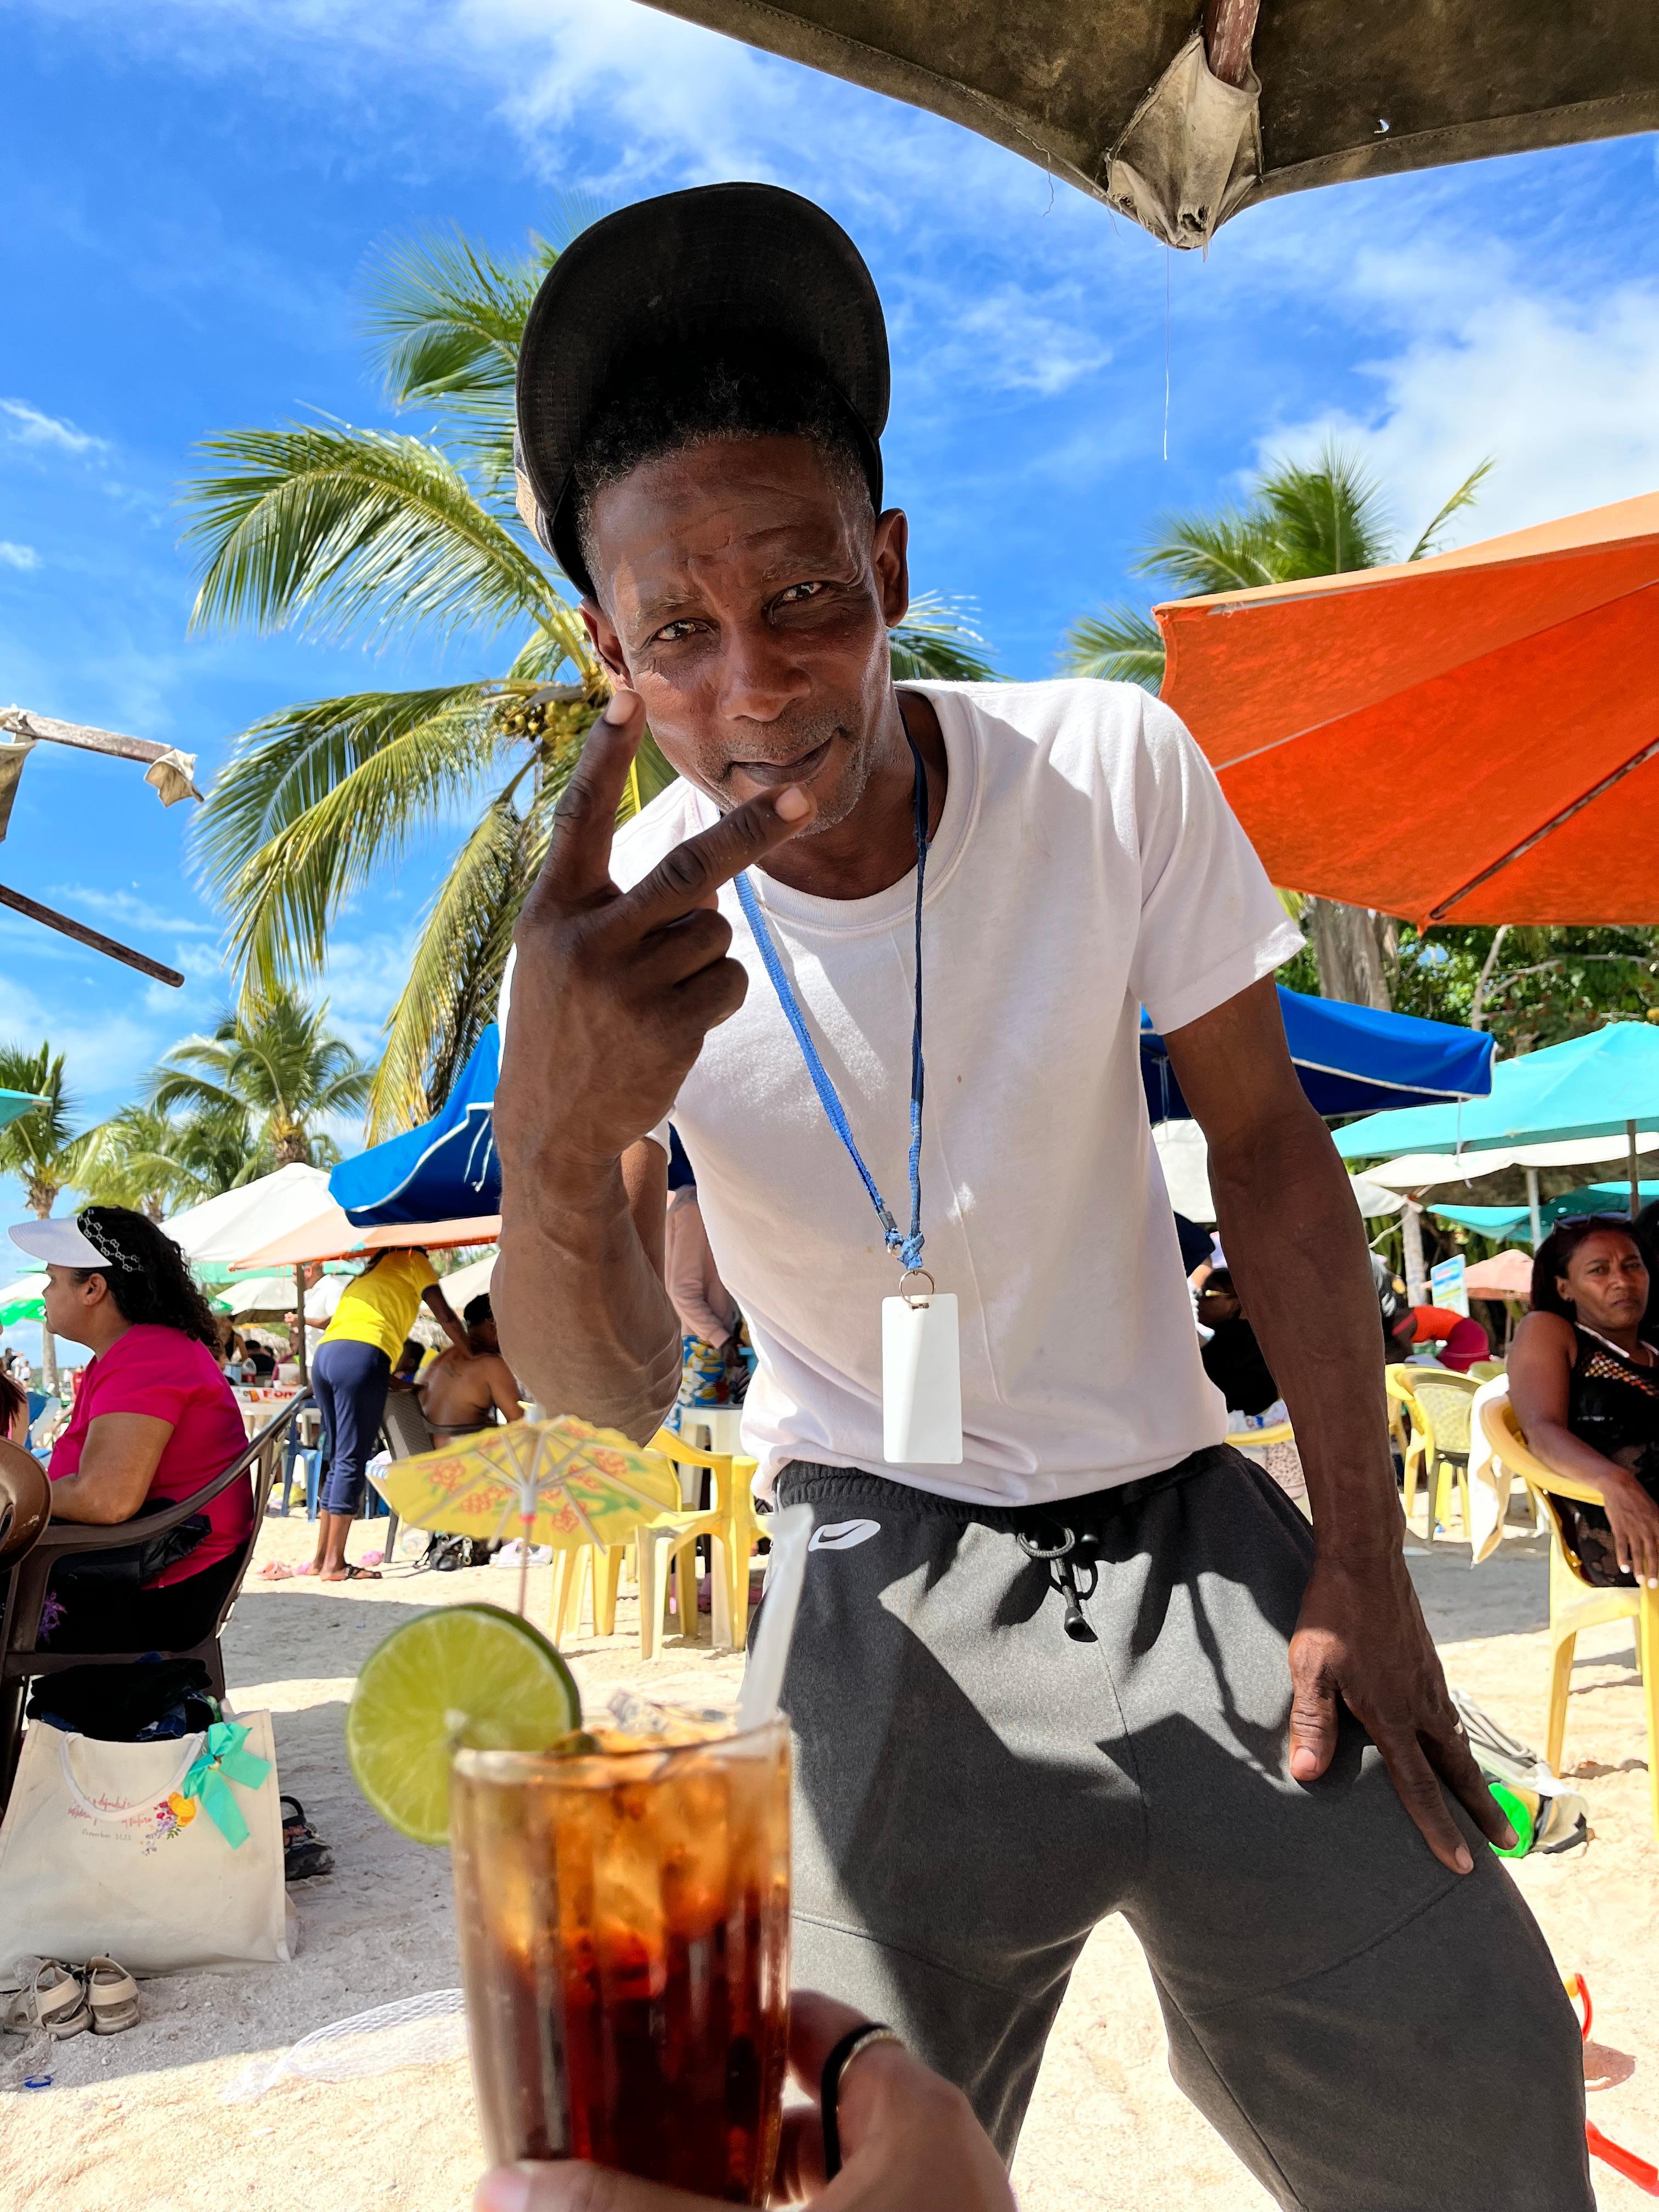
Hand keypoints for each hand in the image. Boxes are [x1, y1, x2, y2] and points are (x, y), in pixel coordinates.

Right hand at [473, 1992, 1012, 2211]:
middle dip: (725, 2126)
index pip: (817, 2024)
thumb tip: (507, 2185)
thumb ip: (634, 2211)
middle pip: (814, 2111)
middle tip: (639, 2126)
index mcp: (912, 2111)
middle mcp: (936, 2155)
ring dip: (750, 2191)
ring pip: (829, 2184)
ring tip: (664, 2188)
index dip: (740, 2019)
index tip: (663, 2025)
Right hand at [494, 688, 812, 1180]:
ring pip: (715, 930)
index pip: (580, 817)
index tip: (627, 693)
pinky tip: (673, 1024)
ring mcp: (625, 986)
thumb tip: (704, 874)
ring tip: (657, 993)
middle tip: (802, 799)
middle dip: (753, 832)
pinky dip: (715, 994)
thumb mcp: (559, 952)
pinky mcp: (665, 1027)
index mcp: (551, 909)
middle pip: (690, 868)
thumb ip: (609, 903)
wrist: (552, 1124)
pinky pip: (727, 980)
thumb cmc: (568, 1021)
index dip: (605, 756)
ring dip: (704, 954)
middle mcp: (585, 940)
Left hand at [1287, 1551, 1514, 1871]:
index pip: (1419, 1786)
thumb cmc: (1331, 1614)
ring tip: (1481, 1798)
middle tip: (1506, 1841)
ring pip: (1456, 1738)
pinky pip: (1448, 1711)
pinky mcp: (1426, 1660)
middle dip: (1479, 1808)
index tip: (1461, 1864)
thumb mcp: (1311, 1668)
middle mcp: (1421, 1703)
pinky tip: (1448, 1736)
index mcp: (1393, 1714)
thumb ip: (1311, 1720)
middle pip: (1457, 1768)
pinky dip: (1456, 1737)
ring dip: (1470, 1773)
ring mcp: (1429, 1680)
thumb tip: (1306, 1773)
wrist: (1364, 1559)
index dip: (1438, 1828)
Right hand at [1599, 1468, 1658, 1586]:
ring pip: (1637, 1553)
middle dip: (1653, 1571)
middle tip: (1654, 1585)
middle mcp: (1647, 1529)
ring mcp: (1632, 1529)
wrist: (1619, 1486)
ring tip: (1640, 1580)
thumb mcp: (1655, 1509)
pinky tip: (1623, 1568)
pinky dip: (1622, 1558)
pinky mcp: (1619, 1528)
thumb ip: (1658, 1524)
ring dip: (1639, 1568)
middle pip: (1652, 1554)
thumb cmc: (1638, 1497)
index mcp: (1658, 1523)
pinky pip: (1621, 1546)